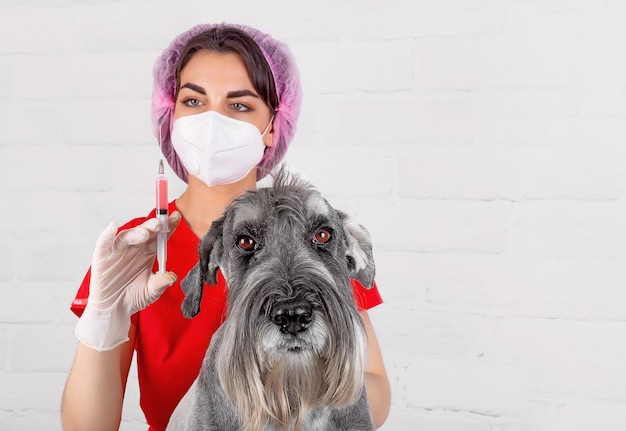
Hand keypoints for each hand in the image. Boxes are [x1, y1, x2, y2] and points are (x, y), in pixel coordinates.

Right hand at [75, 211, 180, 350]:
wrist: (114, 309)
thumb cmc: (134, 297)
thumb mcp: (151, 291)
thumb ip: (160, 283)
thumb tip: (171, 277)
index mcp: (149, 252)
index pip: (160, 236)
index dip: (168, 226)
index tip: (177, 217)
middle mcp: (134, 248)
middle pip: (145, 232)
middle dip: (153, 227)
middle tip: (160, 224)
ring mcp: (118, 251)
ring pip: (127, 236)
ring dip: (135, 233)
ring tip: (145, 233)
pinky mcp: (102, 257)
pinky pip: (103, 244)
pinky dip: (106, 235)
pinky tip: (111, 228)